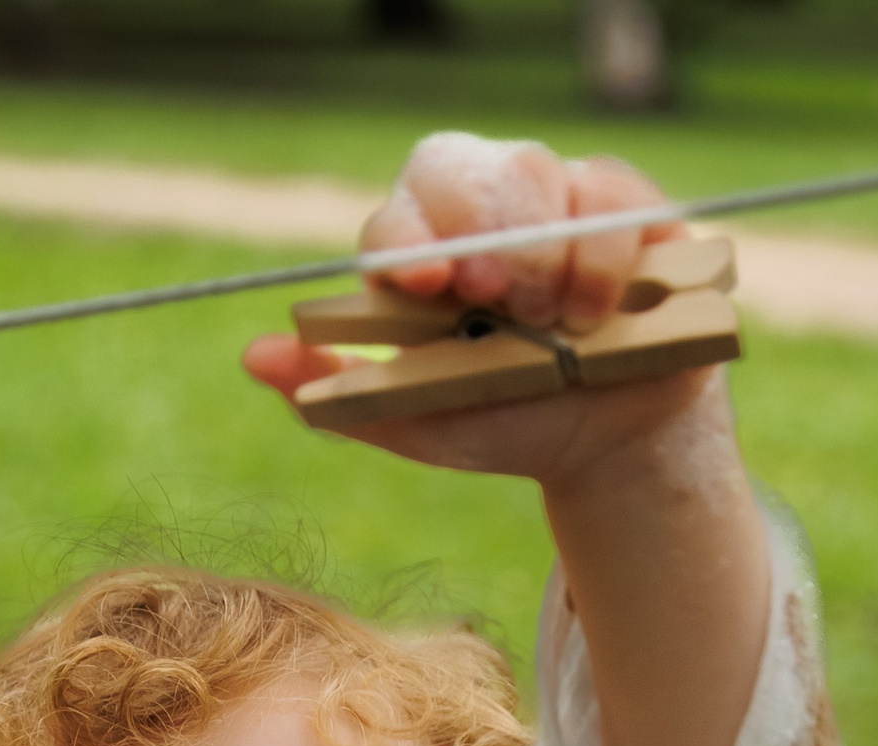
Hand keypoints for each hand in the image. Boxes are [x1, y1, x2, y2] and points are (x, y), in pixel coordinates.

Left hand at [242, 132, 725, 486]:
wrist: (609, 444)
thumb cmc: (505, 422)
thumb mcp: (420, 420)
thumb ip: (343, 393)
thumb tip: (254, 356)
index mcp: (421, 256)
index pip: (395, 219)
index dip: (406, 241)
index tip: (425, 285)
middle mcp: (478, 211)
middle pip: (453, 169)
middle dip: (473, 232)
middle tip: (495, 301)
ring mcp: (550, 198)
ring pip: (531, 173)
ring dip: (540, 253)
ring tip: (551, 325)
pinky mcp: (623, 203)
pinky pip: (607, 196)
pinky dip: (601, 253)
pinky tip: (598, 311)